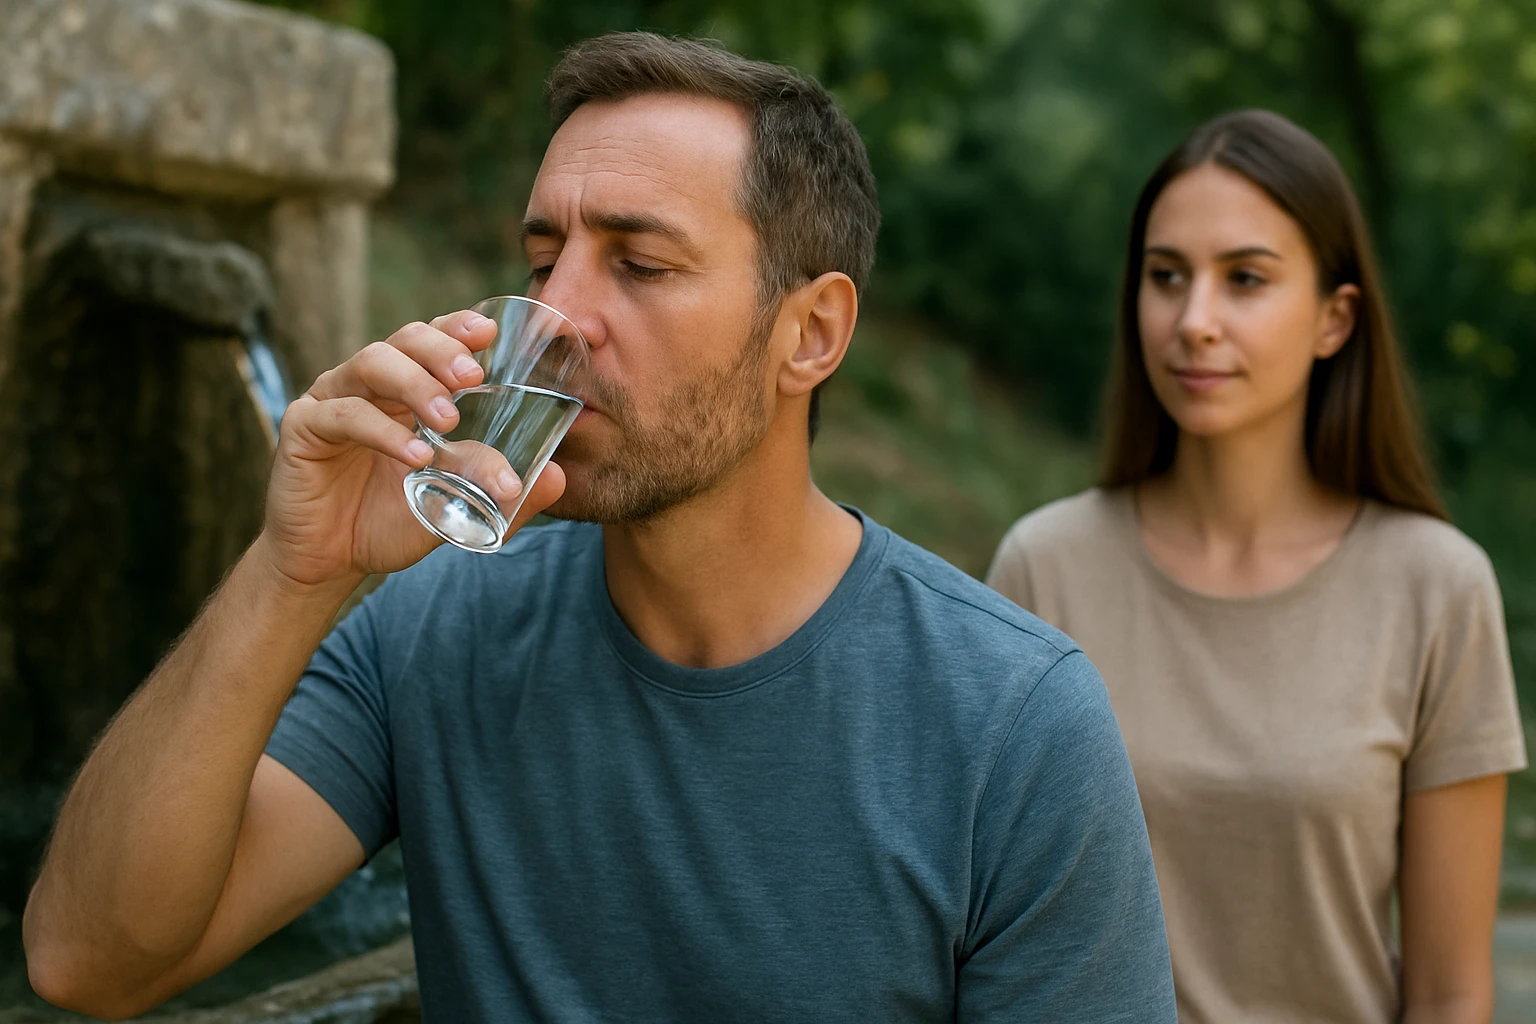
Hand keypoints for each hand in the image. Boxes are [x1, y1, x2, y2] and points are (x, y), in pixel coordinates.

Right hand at [256, 310, 566, 587]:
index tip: (489, 333)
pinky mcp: (303, 427)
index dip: (456, 328)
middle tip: (472, 376)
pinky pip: (343, 415)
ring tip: (448, 418)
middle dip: (441, 350)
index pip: (431, 341)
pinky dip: (382, 431)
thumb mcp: (454, 505)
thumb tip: (560, 478)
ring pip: (372, 363)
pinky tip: (413, 454)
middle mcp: (368, 384)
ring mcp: (332, 399)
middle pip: (403, 340)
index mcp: (404, 389)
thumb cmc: (390, 520)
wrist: (330, 561)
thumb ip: (500, 491)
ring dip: (415, 385)